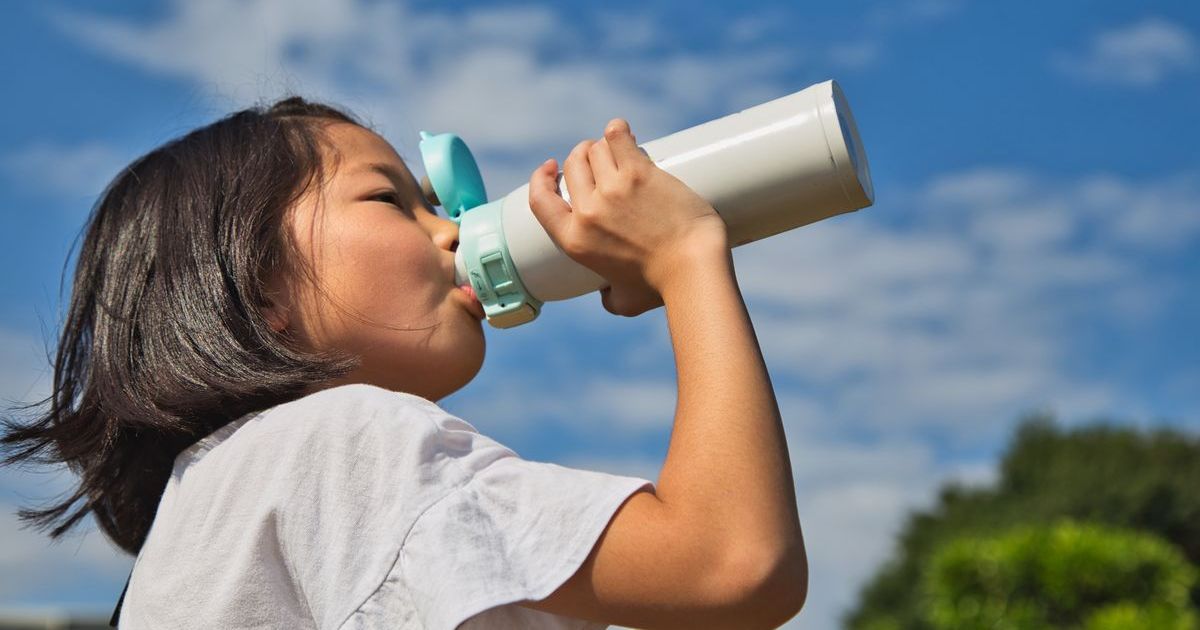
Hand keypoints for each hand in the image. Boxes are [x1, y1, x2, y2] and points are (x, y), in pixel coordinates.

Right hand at [528, 118, 726, 316]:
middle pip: (573, 165)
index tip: (551, 168)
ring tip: (622, 150)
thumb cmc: (662, 288)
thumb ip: (608, 298)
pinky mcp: (639, 173)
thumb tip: (606, 295)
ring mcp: (613, 190)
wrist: (693, 269)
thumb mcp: (623, 302)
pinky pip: (618, 137)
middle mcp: (588, 212)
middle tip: (600, 158)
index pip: (539, 199)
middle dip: (582, 156)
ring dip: (606, 146)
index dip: (541, 179)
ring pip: (596, 149)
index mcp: (574, 240)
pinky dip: (618, 130)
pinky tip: (624, 131)